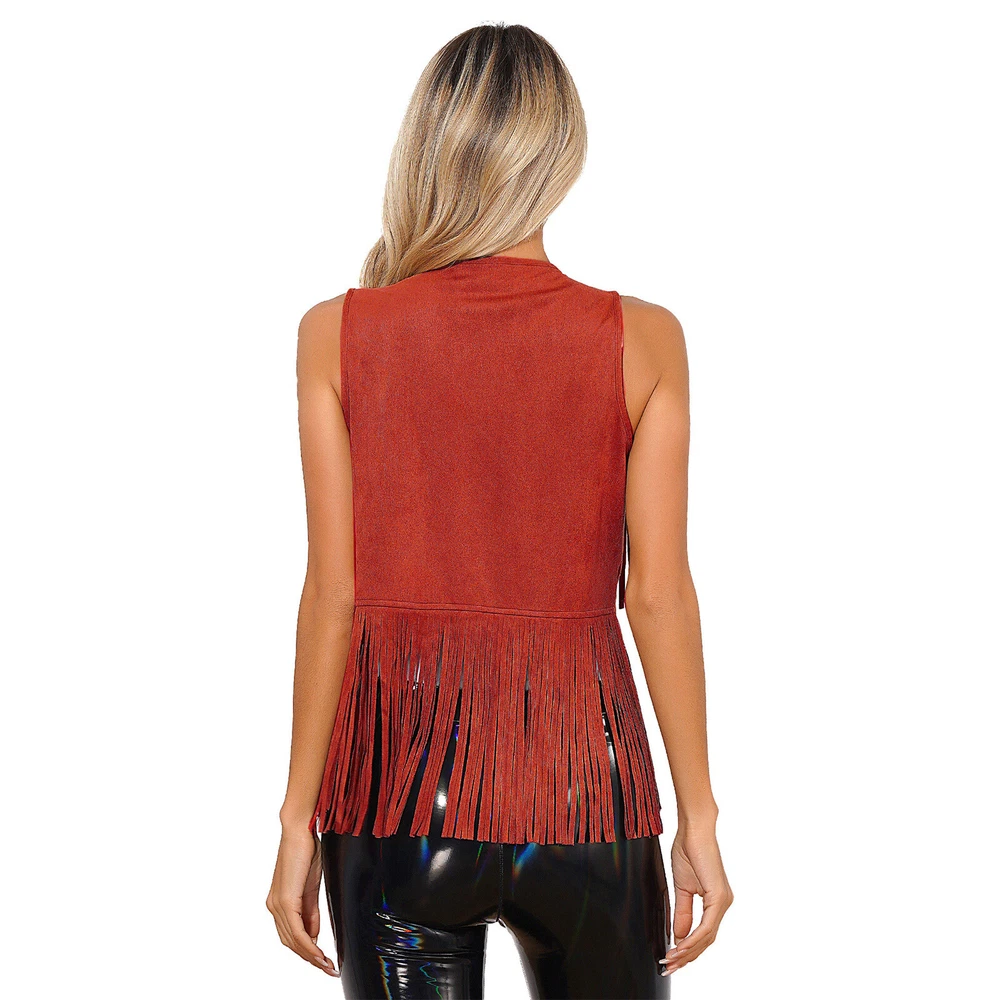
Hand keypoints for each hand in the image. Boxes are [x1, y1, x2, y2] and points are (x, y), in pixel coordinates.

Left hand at [266, 824, 337, 975]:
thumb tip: (313, 934)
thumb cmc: (306, 851)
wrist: (299, 830)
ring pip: (293, 941)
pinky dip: (308, 946)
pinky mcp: (286, 900)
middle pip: (291, 942)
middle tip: (328, 968)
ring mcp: (278, 904)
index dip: (307, 951)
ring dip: (311, 957)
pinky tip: (319, 954)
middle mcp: (274, 906)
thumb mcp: (310, 886)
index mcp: (279, 902)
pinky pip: (296, 931)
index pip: (291, 935)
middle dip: (310, 959)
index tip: (323, 961)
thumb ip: (310, 910)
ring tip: (327, 965)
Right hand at [660, 821, 732, 974]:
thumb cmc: (688, 850)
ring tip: (671, 960)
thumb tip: (679, 936)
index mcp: (715, 901)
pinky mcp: (718, 896)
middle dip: (687, 956)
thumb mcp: (682, 887)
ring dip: (688, 951)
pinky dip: (693, 938)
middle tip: (669, 966)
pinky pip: (707, 926)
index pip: (703, 934)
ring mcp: (723, 901)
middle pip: (706, 940)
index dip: (688, 949)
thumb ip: (683, 912)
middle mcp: (723, 904)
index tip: (671, 959)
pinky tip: (681, 945)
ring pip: (707, 937)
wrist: (693, 829)